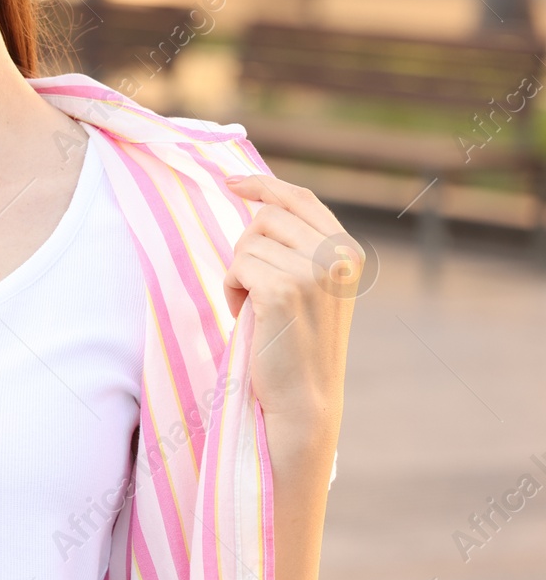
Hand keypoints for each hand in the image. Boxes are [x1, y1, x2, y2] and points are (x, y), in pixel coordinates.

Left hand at [222, 174, 358, 434]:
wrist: (305, 397)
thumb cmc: (297, 339)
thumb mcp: (312, 282)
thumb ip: (299, 245)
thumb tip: (258, 202)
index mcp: (348, 250)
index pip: (300, 198)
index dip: (263, 185)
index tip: (232, 182)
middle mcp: (338, 256)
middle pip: (265, 218)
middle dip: (247, 248)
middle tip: (256, 288)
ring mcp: (313, 271)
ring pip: (247, 243)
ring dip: (239, 273)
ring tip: (257, 309)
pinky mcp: (283, 289)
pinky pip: (236, 267)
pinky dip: (232, 289)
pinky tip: (249, 317)